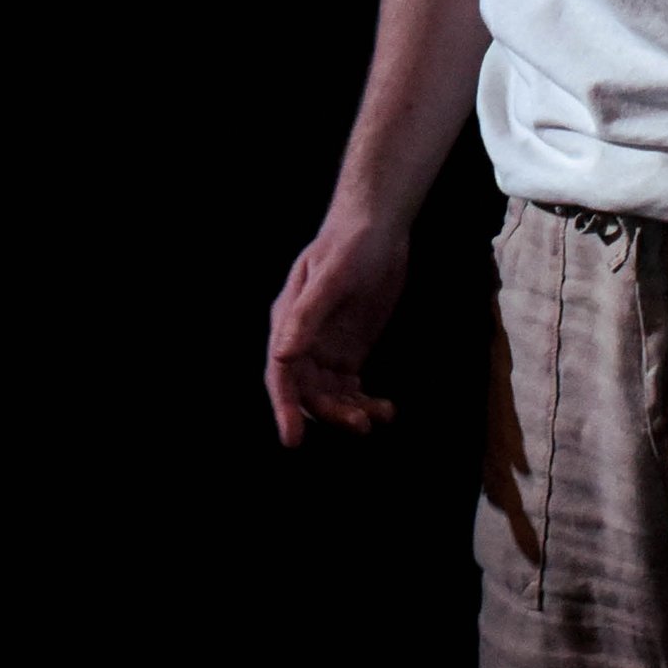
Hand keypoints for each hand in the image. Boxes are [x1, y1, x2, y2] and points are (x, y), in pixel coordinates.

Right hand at [265, 220, 408, 447]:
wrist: (377, 229)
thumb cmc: (349, 244)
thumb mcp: (331, 277)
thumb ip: (307, 317)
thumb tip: (282, 355)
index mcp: (288, 321)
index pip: (280, 373)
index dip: (284, 407)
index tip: (293, 439)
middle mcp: (302, 340)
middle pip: (307, 391)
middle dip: (329, 413)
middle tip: (360, 425)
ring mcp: (326, 347)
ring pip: (329, 395)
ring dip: (350, 412)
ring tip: (380, 416)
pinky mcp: (350, 351)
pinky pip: (351, 389)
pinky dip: (366, 403)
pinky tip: (386, 408)